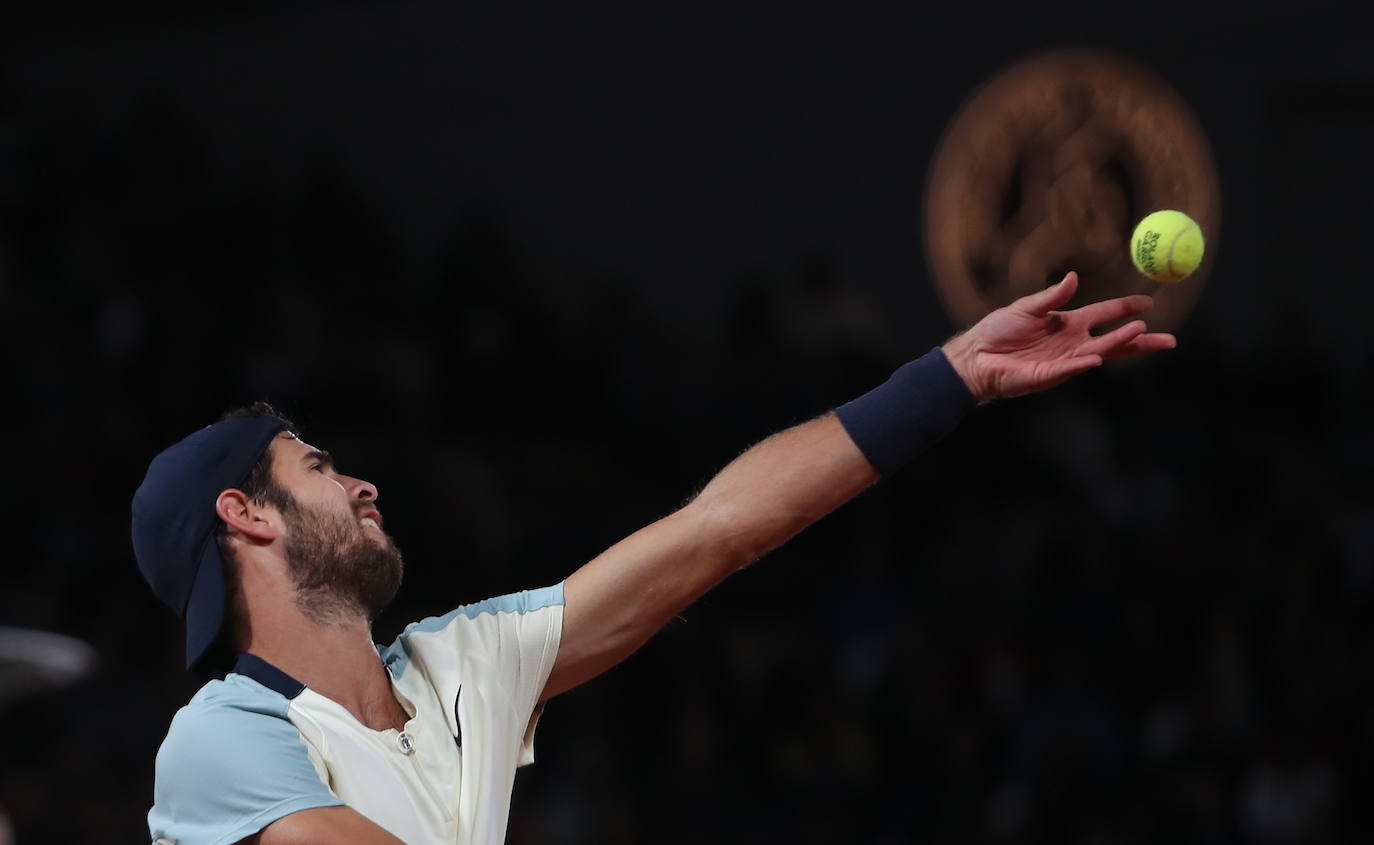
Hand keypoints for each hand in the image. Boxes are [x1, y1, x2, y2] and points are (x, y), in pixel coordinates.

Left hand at [941, 271, 1175, 401]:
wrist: (975, 356)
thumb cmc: (998, 331)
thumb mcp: (1026, 308)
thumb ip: (1052, 297)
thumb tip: (1074, 277)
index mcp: (1068, 323)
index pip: (1104, 313)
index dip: (1125, 307)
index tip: (1149, 303)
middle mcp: (1072, 342)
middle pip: (1114, 339)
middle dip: (1141, 338)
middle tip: (1168, 338)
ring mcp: (1064, 360)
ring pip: (1100, 352)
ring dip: (1119, 343)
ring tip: (1141, 332)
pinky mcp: (1049, 374)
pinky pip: (1069, 368)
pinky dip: (1082, 362)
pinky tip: (1097, 356)